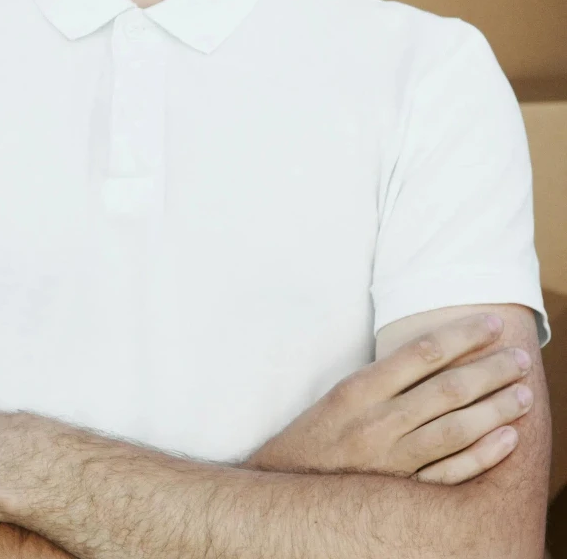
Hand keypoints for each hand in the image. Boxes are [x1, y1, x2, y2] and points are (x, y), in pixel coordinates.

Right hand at [243, 314, 532, 483]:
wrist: (288, 482)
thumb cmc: (317, 433)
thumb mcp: (340, 394)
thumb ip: (383, 376)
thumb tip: (434, 351)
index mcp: (358, 390)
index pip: (421, 354)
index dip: (462, 336)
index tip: (491, 324)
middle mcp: (376, 422)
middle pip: (447, 390)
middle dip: (490, 370)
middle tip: (520, 357)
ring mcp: (390, 459)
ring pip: (455, 429)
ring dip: (496, 409)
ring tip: (523, 393)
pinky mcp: (400, 489)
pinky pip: (449, 472)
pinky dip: (482, 455)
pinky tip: (507, 439)